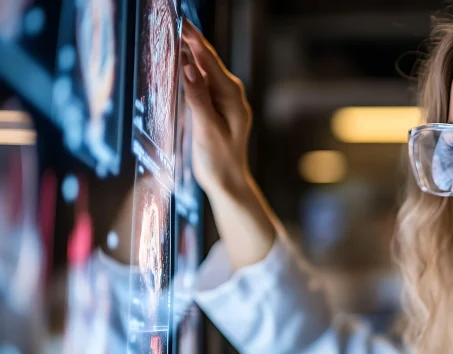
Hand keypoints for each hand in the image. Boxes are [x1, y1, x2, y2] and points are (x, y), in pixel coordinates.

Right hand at [180, 20, 252, 195]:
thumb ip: (198, 98)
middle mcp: (230, 94)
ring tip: (172, 35)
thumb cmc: (219, 160)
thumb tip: (188, 67)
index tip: (181, 22)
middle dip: (190, 41)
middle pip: (206, 61)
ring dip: (188, 54)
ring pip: (203, 71)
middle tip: (172, 22)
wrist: (227, 182)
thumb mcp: (206, 129)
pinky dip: (189, 71)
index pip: (209, 61)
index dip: (194, 40)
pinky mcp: (215, 108)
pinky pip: (201, 83)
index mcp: (231, 96)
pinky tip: (178, 63)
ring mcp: (223, 100)